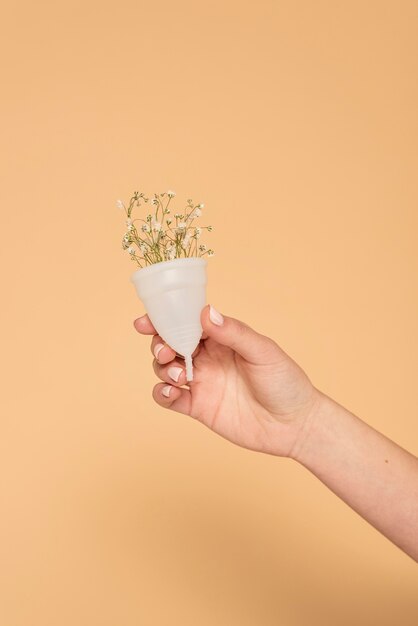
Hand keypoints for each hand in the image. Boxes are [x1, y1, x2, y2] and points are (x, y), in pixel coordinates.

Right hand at [133, 304, 321, 456]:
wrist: (295, 425)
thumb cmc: (285, 382)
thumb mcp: (263, 352)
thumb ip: (234, 333)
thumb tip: (206, 312)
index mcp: (221, 339)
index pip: (187, 323)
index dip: (164, 319)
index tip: (146, 321)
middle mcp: (207, 358)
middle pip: (170, 344)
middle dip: (159, 345)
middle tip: (165, 351)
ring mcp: (201, 383)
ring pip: (165, 369)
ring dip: (162, 368)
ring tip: (180, 375)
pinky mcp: (198, 407)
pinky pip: (170, 399)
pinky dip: (162, 393)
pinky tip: (172, 392)